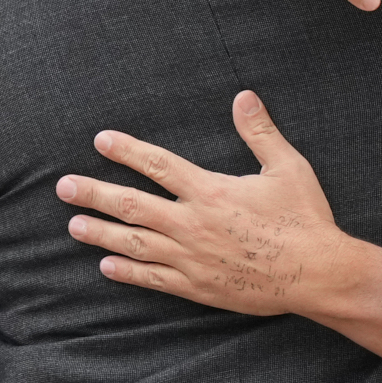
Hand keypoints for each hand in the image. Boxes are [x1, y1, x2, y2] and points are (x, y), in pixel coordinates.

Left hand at [59, 91, 358, 316]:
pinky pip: (153, 279)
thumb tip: (244, 96)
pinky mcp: (198, 287)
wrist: (317, 274)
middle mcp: (193, 224)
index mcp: (211, 191)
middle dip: (95, 194)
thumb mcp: (288, 168)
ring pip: (135, 243)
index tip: (101, 141)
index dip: (127, 151)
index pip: (159, 165)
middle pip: (133, 206)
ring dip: (101, 232)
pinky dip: (127, 272)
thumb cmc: (305, 219)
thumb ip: (260, 132)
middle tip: (64, 187)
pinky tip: (105, 265)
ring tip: (73, 224)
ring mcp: (192, 258)